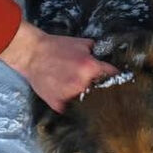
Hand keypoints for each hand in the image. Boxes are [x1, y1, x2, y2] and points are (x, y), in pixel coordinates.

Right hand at [0, 20, 117, 112]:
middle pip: (101, 92)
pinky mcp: (58, 104)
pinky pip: (70, 109)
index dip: (116, 77)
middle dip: (101, 89)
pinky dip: (70, 105)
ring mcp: (69, 96)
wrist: (32, 54)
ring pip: (86, 103)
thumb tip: (108, 59)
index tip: (119, 82)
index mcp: (90, 68)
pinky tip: (68, 98)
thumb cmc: (56, 47)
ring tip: (79, 91)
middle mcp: (82, 84)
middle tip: (97, 86)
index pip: (113, 76)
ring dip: (85, 98)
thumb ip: (97, 52)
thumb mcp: (81, 43)